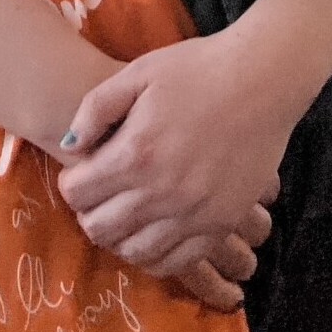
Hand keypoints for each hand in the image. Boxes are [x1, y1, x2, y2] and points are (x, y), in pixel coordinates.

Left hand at [56, 36, 290, 293]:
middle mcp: (162, 192)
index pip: (78, 194)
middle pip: (101, 229)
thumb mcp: (138, 73)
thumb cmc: (197, 69)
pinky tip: (154, 233)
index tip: (80, 174)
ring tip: (124, 216)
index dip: (71, 185)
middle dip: (89, 214)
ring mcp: (194, 213)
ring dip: (120, 238)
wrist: (262, 79)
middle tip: (98, 197)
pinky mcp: (221, 223)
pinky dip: (157, 255)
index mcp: (136, 153)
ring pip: (136, 252)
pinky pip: (179, 261)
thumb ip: (95, 108)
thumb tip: (69, 145)